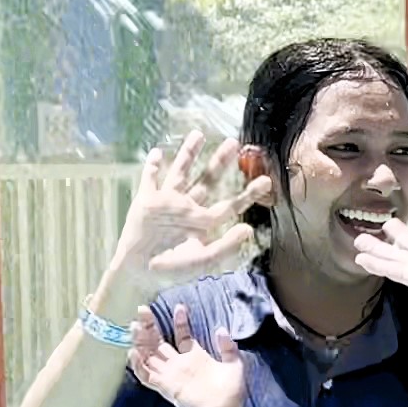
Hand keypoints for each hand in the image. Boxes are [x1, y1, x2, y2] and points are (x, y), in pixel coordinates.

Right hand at [107, 131, 271, 294]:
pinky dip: (152, 166)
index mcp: (204, 222)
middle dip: (219, 161)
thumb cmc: (174, 271)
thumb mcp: (204, 261)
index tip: (266, 180)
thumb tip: (248, 228)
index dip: (249, 193)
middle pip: (208, 180)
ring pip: (180, 172)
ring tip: (198, 134)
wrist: (141, 272)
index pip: (231, 204)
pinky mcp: (146, 200)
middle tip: (233, 142)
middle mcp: (188, 208)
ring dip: (188, 153)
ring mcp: (167, 202)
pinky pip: (150, 179)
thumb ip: (226, 246)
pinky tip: (157, 153)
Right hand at [131, 304, 243, 406]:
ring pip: (148, 354)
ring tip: (135, 325)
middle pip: (158, 341)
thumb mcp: (234, 365)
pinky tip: (133, 352)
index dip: (180, 321)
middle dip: (149, 325)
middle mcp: (178, 364)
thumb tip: (221, 329)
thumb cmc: (229, 392)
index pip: (182, 335)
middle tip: (143, 309)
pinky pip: (146, 375)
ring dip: (140, 340)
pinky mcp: (163, 386)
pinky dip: (138, 365)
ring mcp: (169, 374)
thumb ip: (228, 347)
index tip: (180, 307)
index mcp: (195, 357)